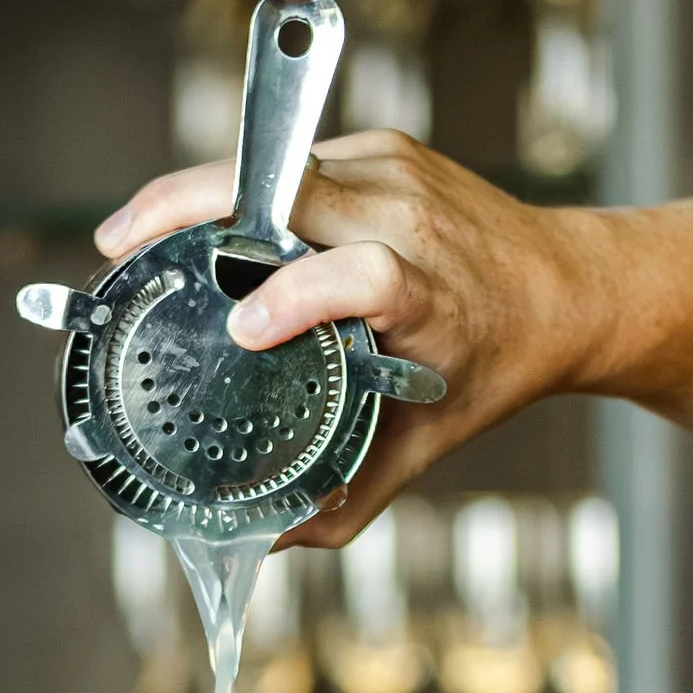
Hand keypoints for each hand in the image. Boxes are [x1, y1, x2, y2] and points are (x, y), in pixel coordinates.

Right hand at [94, 133, 610, 546]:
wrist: (569, 286)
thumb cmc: (496, 365)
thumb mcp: (431, 437)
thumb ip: (351, 494)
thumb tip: (269, 543)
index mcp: (429, 294)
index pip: (366, 275)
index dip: (300, 296)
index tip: (243, 330)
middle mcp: (410, 221)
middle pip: (290, 187)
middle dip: (196, 205)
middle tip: (123, 244)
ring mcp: (392, 174)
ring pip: (276, 163)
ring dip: (196, 191)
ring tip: (134, 231)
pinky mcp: (379, 149)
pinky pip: (290, 162)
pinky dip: (234, 188)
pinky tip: (191, 221)